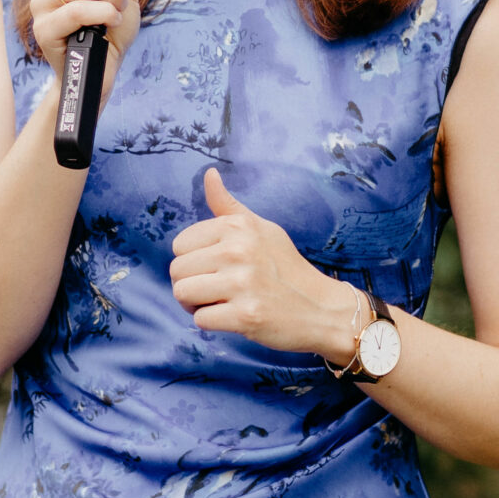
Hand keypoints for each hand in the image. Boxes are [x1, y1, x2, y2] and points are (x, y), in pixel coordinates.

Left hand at [170, 168, 361, 358]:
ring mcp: (243, 283)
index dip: (192, 261)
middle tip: (218, 290)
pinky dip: (212, 323)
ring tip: (221, 303)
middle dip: (190, 284)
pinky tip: (233, 317)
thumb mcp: (261, 228)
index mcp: (238, 226)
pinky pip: (200, 320)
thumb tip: (208, 174)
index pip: (180, 244)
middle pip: (177, 271)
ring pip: (182, 294)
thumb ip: (228, 205)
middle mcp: (239, 250)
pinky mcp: (246, 315)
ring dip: (195, 305)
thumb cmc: (286, 268)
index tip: (214, 268)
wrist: (322, 309)